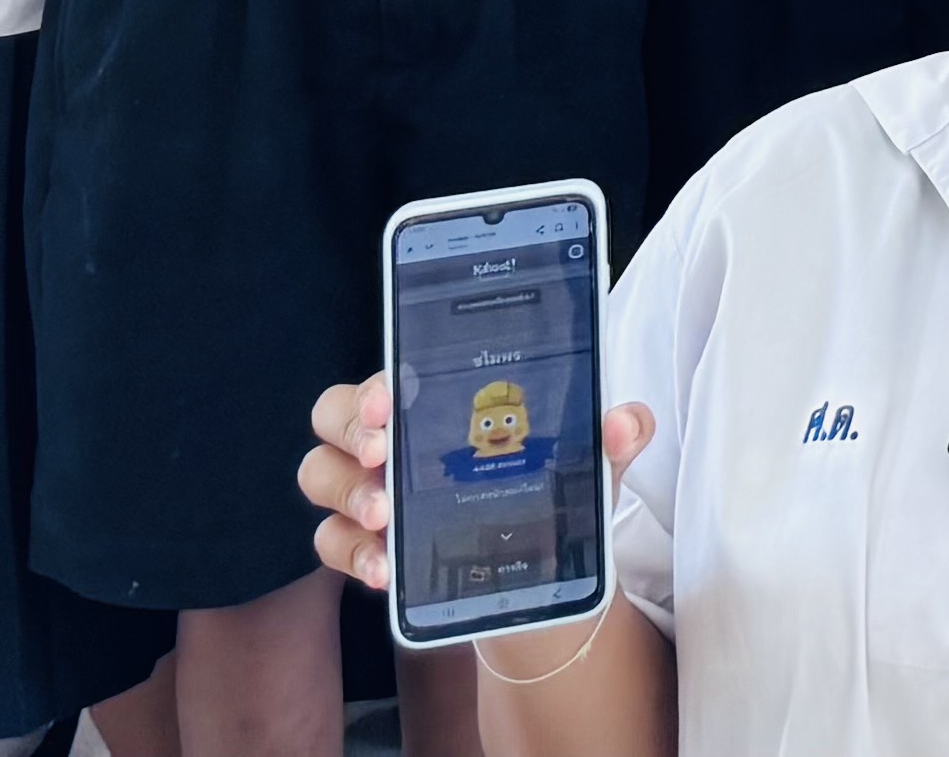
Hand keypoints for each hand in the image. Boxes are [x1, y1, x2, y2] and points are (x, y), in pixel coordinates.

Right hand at [303, 370, 656, 593]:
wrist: (536, 568)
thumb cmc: (546, 492)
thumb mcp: (583, 465)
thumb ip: (607, 440)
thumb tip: (628, 421)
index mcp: (434, 403)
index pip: (387, 379)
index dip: (376, 385)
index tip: (389, 400)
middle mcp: (392, 441)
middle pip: (332, 417)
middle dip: (348, 430)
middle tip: (382, 452)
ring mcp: (370, 492)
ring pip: (320, 476)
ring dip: (347, 495)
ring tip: (386, 519)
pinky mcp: (364, 545)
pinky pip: (330, 544)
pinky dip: (351, 554)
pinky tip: (384, 570)